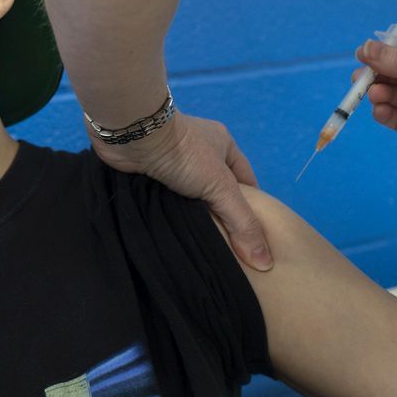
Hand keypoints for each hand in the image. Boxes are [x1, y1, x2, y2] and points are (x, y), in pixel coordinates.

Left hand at [83, 110, 273, 270]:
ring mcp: (174, 160)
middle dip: (220, 217)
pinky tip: (175, 233)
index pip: (245, 181)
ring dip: (193, 216)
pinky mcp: (152, 170)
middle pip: (217, 190)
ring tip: (202, 248)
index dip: (252, 209)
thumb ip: (242, 221)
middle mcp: (200, 149)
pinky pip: (168, 196)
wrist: (132, 135)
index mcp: (223, 144)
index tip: (253, 240)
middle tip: (228, 251)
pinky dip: (171, 212)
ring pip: (190, 196)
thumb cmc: (183, 153)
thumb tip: (264, 261)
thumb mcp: (221, 186)